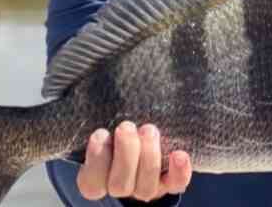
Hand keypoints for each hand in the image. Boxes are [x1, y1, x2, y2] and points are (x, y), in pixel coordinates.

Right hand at [77, 121, 192, 201]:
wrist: (141, 134)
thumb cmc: (114, 126)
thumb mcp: (102, 121)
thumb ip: (95, 115)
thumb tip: (93, 83)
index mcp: (97, 178)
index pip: (91, 183)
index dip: (96, 159)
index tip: (100, 132)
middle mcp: (121, 186)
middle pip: (119, 185)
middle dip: (125, 153)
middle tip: (126, 126)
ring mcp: (145, 187)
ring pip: (145, 188)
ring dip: (148, 157)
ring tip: (149, 129)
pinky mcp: (169, 182)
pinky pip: (176, 184)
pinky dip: (179, 171)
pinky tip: (179, 154)